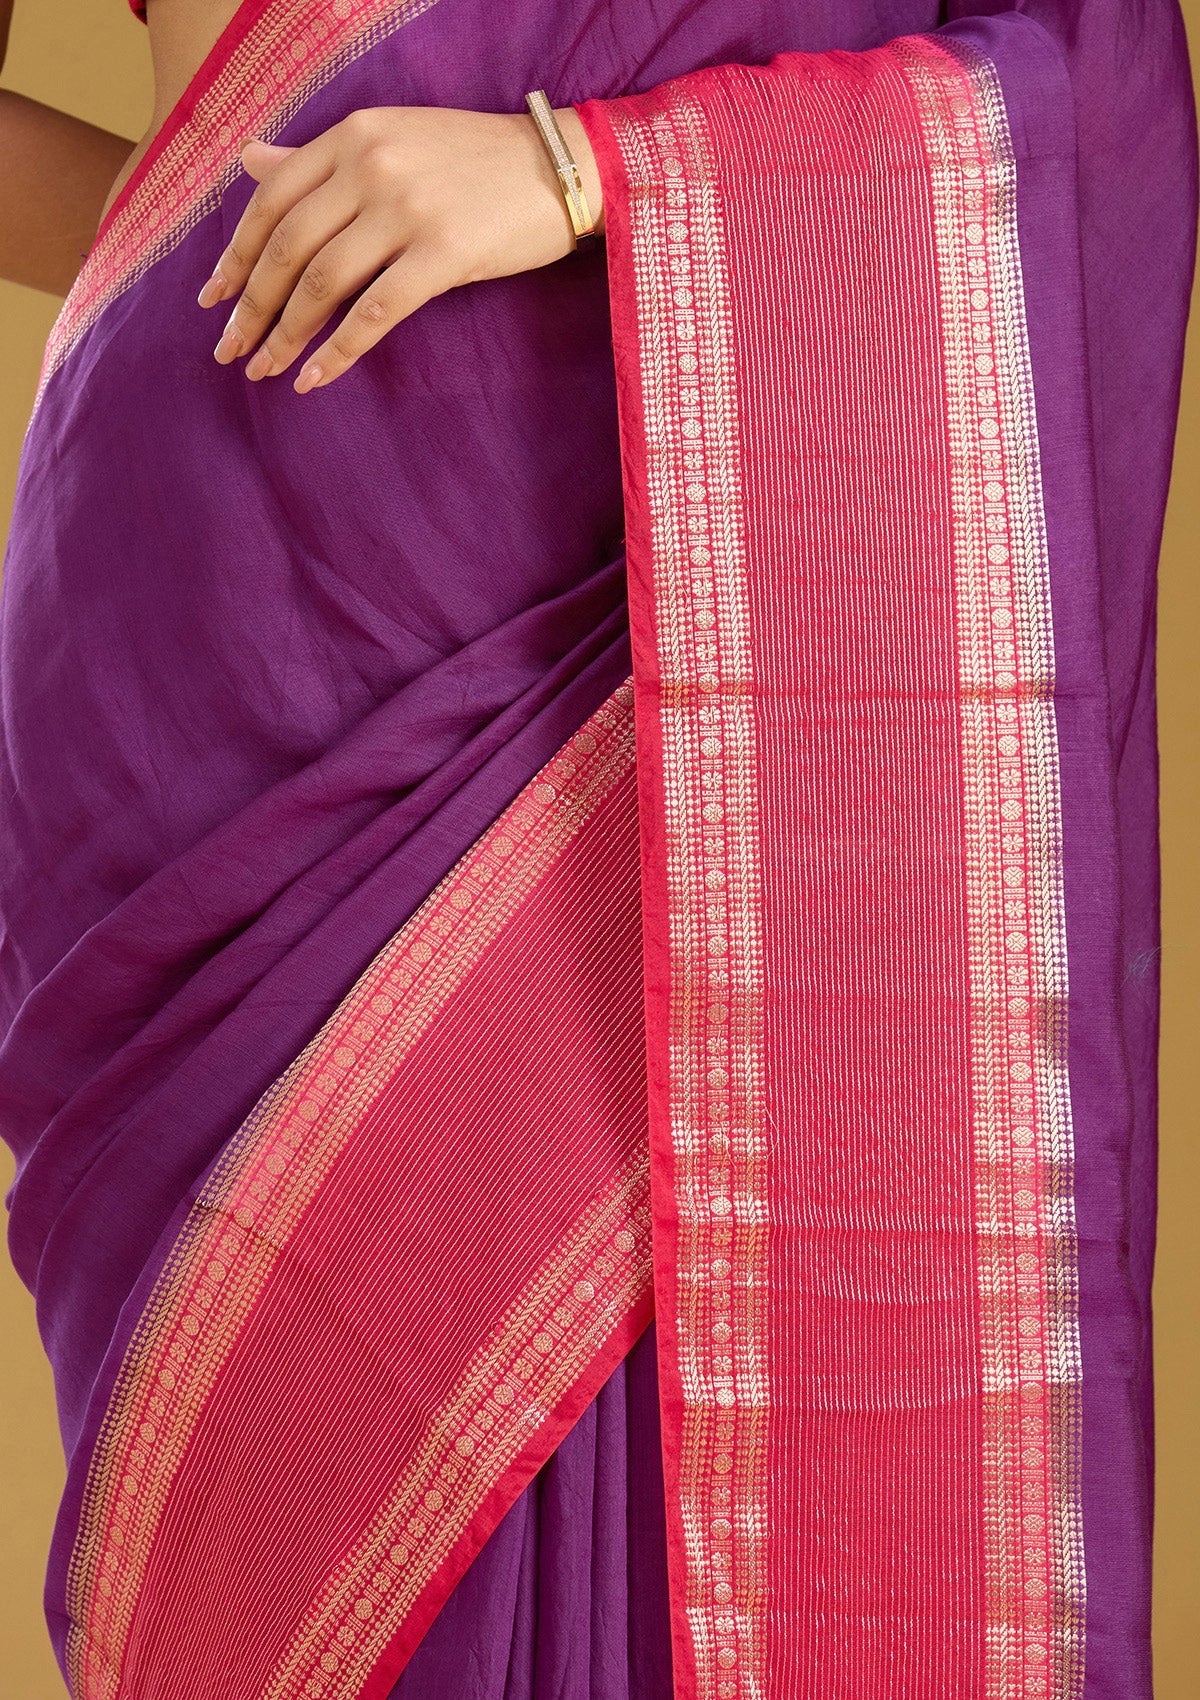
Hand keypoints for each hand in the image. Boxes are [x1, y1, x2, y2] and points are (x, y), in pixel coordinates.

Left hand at [197, 104, 603, 393]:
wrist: (559, 167)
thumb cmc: (475, 160)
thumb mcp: (390, 138)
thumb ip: (319, 158)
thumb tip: (250, 163)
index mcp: (353, 136)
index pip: (271, 200)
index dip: (235, 255)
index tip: (212, 299)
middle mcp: (371, 167)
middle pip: (288, 247)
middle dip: (251, 305)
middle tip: (229, 350)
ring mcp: (407, 210)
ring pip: (322, 283)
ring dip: (286, 335)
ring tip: (264, 369)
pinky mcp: (443, 254)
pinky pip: (375, 313)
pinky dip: (338, 351)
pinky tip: (314, 378)